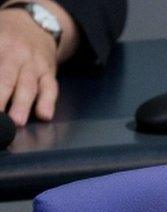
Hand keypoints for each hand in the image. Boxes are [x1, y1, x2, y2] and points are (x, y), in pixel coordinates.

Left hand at [0, 0, 77, 125]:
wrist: (35, 24)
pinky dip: (48, 102)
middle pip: (7, 77)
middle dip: (1, 96)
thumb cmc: (4, 35)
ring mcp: (34, 64)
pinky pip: (51, 88)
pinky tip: (45, 115)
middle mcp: (16, 53)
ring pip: (29, 85)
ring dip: (23, 104)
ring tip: (17, 121)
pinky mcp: (49, 73)